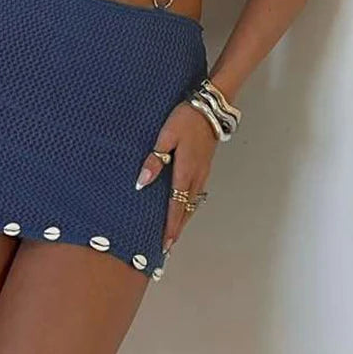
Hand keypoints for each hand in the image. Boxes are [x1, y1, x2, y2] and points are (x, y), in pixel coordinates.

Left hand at [135, 100, 216, 254]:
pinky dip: (190, 205)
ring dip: (184, 219)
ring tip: (175, 232)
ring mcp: (203, 171)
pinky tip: (185, 208)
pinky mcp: (205, 166)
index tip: (165, 243)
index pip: (176, 205)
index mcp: (185, 170)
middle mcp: (196, 176)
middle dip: (178, 228)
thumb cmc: (186, 118)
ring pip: (193, 202)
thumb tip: (142, 182)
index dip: (170, 225)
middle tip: (168, 246)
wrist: (210, 107)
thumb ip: (155, 158)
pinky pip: (197, 192)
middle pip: (187, 209)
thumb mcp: (166, 135)